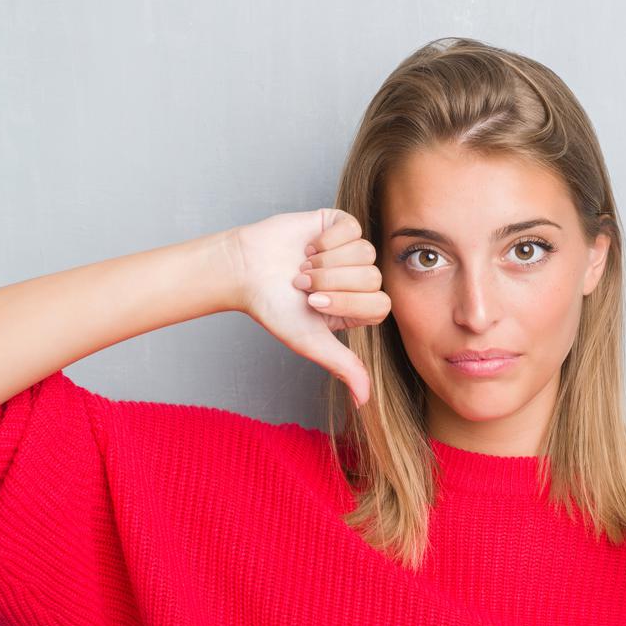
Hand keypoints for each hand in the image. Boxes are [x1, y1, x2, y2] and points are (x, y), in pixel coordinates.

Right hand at [231, 209, 389, 406]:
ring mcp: (352, 251)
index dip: (347, 302)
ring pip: (365, 253)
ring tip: (302, 267)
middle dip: (331, 281)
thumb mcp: (311, 341)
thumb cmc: (275, 308)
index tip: (313, 303)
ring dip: (326, 261)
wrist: (244, 270)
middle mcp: (360, 279)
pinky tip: (308, 247)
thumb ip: (343, 366)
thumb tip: (365, 401)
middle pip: (372, 277)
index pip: (380, 304)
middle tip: (302, 284)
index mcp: (359, 308)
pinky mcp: (340, 225)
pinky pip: (353, 228)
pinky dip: (326, 239)